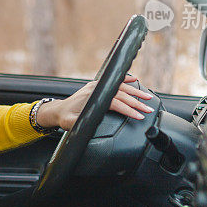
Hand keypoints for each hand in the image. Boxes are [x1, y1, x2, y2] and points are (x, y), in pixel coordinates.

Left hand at [36, 74, 154, 130]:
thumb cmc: (65, 118)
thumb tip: (91, 126)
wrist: (58, 110)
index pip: (116, 102)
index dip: (128, 109)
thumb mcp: (72, 124)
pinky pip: (114, 82)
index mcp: (92, 97)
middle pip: (121, 95)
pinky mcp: (97, 86)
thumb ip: (81, 124)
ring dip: (135, 92)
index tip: (139, 116)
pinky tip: (134, 80)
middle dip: (137, 102)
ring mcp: (97, 86)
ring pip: (120, 87)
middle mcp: (96, 89)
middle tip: (148, 109)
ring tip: (148, 97)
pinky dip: (125, 81)